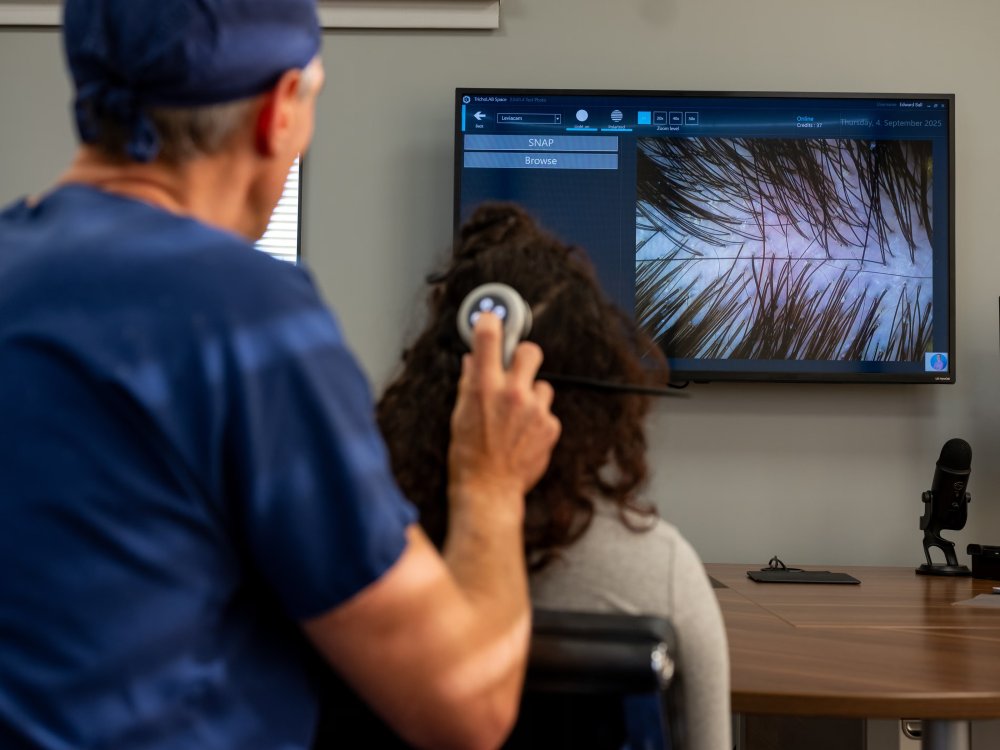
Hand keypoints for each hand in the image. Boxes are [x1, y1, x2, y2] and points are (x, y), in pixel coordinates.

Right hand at [447, 313, 560, 511]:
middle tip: (515, 369)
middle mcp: (513, 393)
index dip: (489, 322)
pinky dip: (537, 420)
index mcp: (484, 386)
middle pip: (530, 351)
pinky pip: (547, 412)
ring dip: (531, 395)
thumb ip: (469, 383)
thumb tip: (472, 362)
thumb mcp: (459, 414)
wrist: (488, 489)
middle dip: (523, 357)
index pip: (488, 336)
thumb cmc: (468, 455)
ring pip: (542, 385)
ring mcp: (535, 409)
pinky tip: (522, 436)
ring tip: (516, 417)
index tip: (490, 318)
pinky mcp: (550, 426)